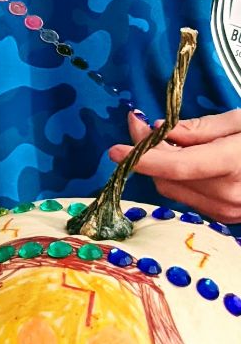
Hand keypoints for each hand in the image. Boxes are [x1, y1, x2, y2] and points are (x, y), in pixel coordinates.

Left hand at [109, 109, 240, 223]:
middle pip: (168, 179)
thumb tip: (159, 132)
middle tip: (143, 127)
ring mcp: (230, 211)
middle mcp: (231, 195)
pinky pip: (189, 199)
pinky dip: (180, 180)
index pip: (177, 166)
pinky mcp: (229, 217)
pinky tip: (186, 161)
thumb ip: (201, 129)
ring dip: (163, 168)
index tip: (115, 148)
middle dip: (150, 155)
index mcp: (236, 163)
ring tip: (168, 141)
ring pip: (174, 191)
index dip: (143, 158)